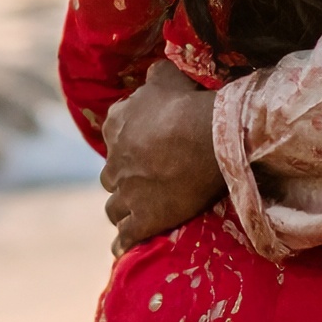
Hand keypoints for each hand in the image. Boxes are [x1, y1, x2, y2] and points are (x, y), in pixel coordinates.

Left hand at [100, 61, 223, 253]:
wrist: (210, 138)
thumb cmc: (190, 104)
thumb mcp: (168, 77)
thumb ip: (155, 76)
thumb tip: (152, 73)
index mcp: (116, 125)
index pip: (114, 137)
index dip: (129, 144)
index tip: (144, 147)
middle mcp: (114, 160)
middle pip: (112, 175)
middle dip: (124, 178)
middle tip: (147, 181)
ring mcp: (126, 193)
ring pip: (114, 207)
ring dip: (123, 209)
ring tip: (136, 213)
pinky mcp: (142, 220)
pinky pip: (126, 237)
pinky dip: (123, 243)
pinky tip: (125, 248)